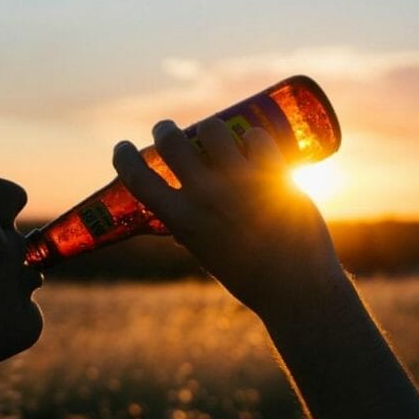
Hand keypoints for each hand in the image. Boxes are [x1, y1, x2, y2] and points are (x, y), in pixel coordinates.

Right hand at [112, 118, 345, 316]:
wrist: (296, 289)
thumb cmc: (249, 278)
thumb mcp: (207, 255)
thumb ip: (193, 234)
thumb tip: (179, 226)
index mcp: (182, 220)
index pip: (138, 178)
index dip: (124, 157)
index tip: (122, 148)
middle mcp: (205, 197)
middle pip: (171, 142)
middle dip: (164, 130)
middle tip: (167, 130)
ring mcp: (239, 183)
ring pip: (213, 130)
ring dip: (211, 129)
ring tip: (216, 136)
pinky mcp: (273, 175)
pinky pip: (256, 137)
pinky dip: (253, 138)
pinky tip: (254, 144)